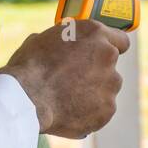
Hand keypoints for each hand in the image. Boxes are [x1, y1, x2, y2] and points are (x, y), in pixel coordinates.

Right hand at [0, 19, 128, 137]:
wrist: (26, 98)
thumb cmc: (28, 67)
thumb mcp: (41, 40)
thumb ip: (62, 42)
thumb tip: (59, 47)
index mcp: (95, 33)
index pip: (120, 40)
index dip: (109, 49)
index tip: (100, 57)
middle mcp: (108, 56)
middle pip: (110, 68)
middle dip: (96, 74)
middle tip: (72, 82)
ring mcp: (110, 85)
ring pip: (106, 91)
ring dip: (93, 94)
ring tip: (66, 100)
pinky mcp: (107, 110)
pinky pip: (100, 112)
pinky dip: (88, 114)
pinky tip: (68, 113)